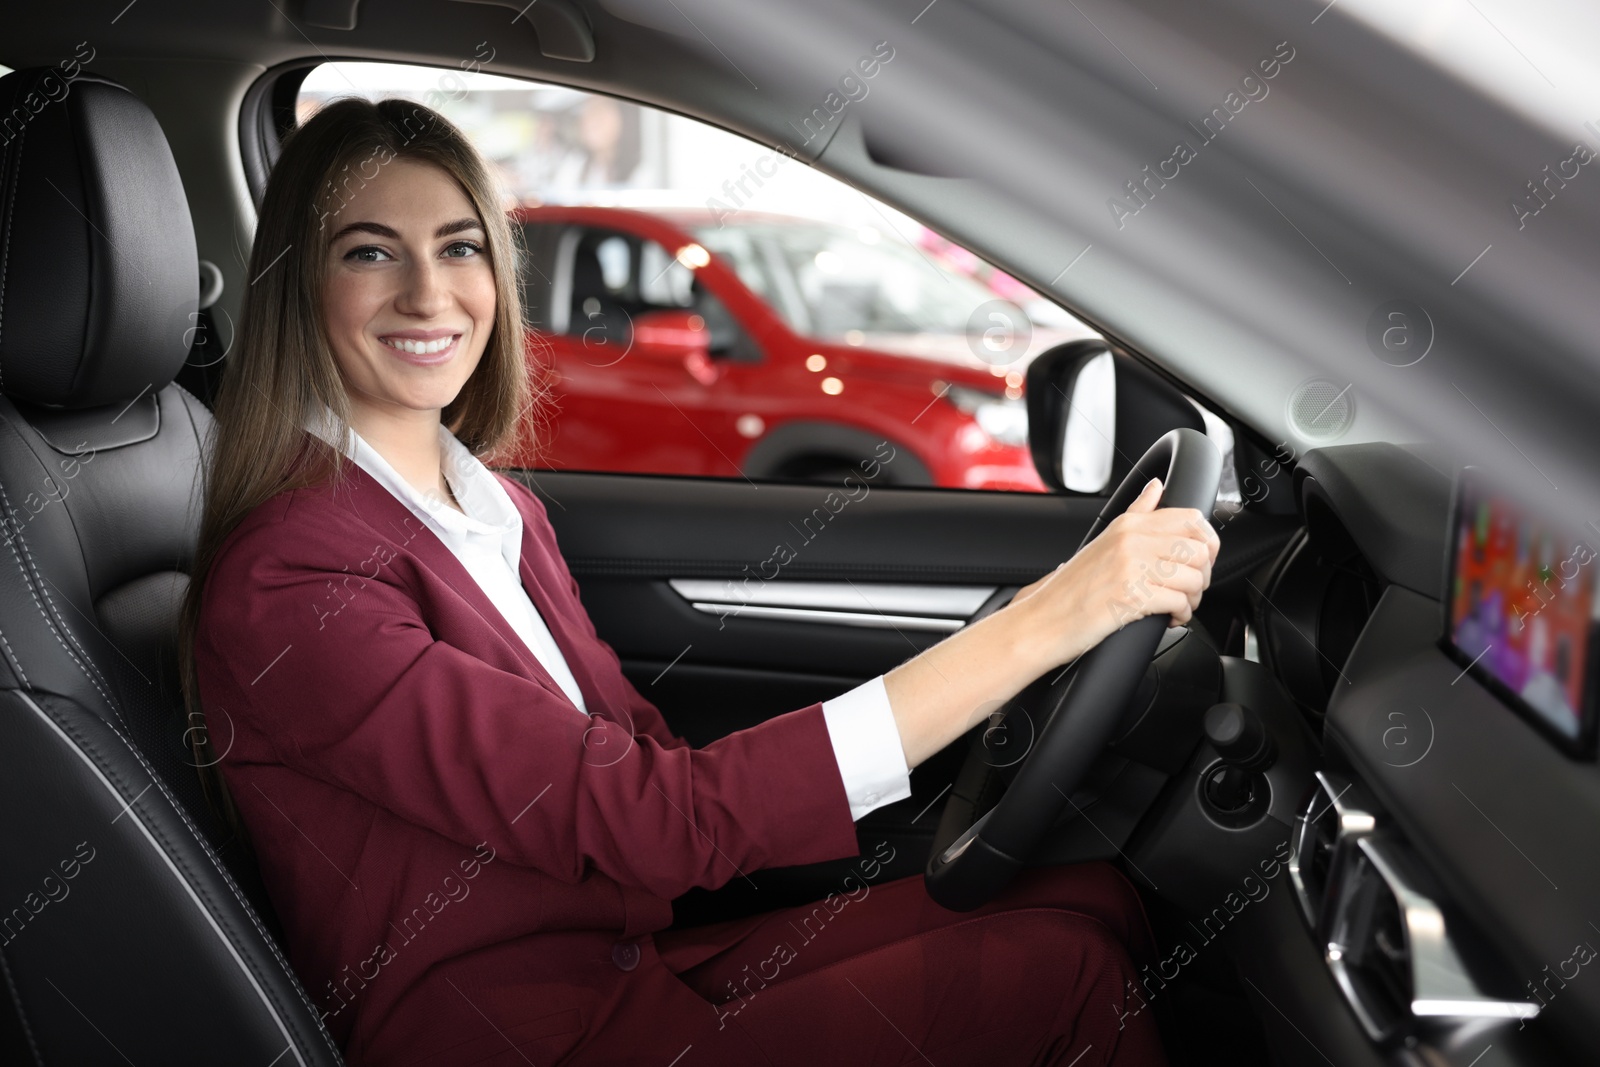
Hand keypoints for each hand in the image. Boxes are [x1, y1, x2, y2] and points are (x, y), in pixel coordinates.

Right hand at [1008, 478, 1219, 666]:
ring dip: (1194, 598)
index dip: (1206, 543)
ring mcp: (1131, 568)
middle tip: (1190, 588)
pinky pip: (1179, 602)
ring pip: (1194, 577)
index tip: (1199, 561)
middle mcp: (1131, 541)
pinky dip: (1182, 615)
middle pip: (1199, 550)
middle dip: (1204, 575)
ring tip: (1179, 605)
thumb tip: (1156, 486)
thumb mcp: (1105, 539)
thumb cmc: (1071, 587)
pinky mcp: (1132, 597)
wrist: (1043, 620)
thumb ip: (1137, 512)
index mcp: (1128, 525)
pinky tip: (1170, 618)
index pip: (1191, 519)